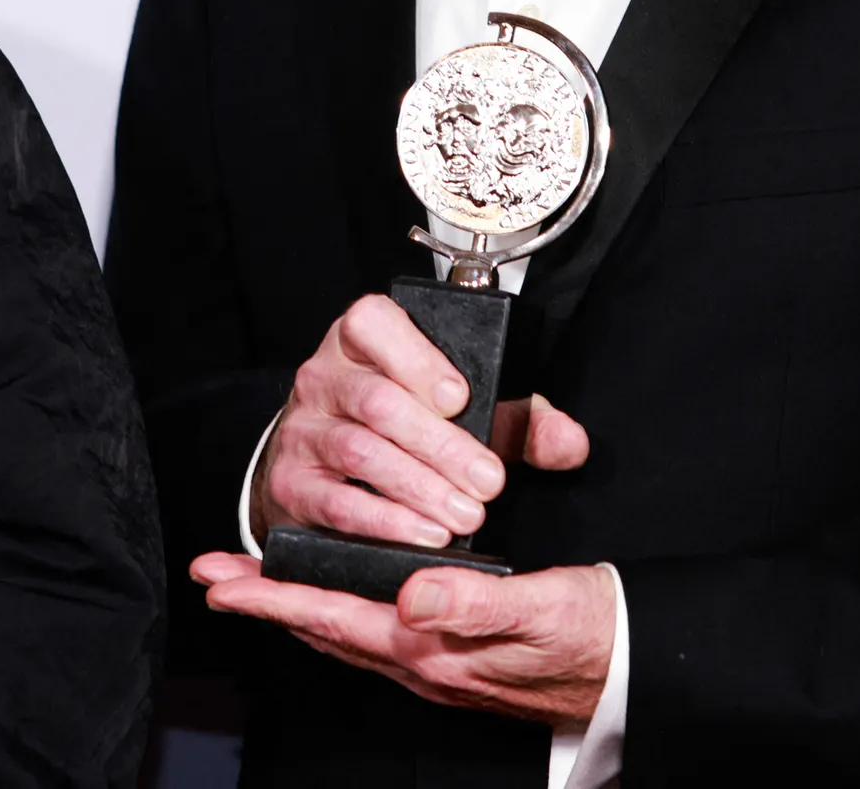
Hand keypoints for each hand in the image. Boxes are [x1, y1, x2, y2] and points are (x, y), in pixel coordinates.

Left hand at [189, 556, 615, 724]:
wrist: (631, 669)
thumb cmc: (593, 633)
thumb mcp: (544, 607)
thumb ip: (476, 603)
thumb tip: (411, 596)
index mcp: (434, 648)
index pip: (336, 617)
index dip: (276, 596)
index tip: (224, 578)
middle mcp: (423, 663)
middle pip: (324, 630)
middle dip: (266, 602)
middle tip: (214, 576)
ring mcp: (435, 667)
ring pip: (344, 635)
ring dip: (293, 608)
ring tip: (254, 585)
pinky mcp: (450, 659)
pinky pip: (373, 637)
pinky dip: (337, 615)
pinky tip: (335, 603)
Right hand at [251, 292, 587, 549]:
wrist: (328, 458)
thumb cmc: (408, 419)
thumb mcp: (465, 405)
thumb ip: (519, 419)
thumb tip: (570, 444)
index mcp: (364, 336)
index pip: (375, 323)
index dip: (418, 359)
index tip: (461, 399)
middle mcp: (324, 374)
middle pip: (377, 400)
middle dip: (438, 444)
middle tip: (487, 481)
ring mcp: (302, 429)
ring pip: (358, 451)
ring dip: (416, 487)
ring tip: (462, 516)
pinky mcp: (290, 483)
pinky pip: (334, 502)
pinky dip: (382, 522)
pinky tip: (422, 536)